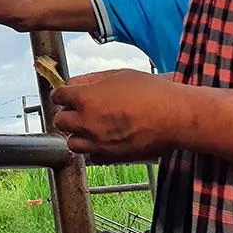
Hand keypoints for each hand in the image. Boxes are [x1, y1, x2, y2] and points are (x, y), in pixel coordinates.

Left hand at [51, 69, 187, 162]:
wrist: (175, 117)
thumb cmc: (150, 91)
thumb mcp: (117, 75)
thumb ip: (91, 79)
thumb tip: (74, 83)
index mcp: (85, 98)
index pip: (57, 96)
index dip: (62, 94)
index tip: (66, 94)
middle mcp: (86, 122)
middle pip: (60, 121)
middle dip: (67, 114)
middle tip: (77, 110)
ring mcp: (97, 142)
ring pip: (72, 143)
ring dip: (77, 134)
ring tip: (89, 127)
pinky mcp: (111, 157)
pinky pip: (91, 156)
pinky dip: (94, 149)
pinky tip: (104, 140)